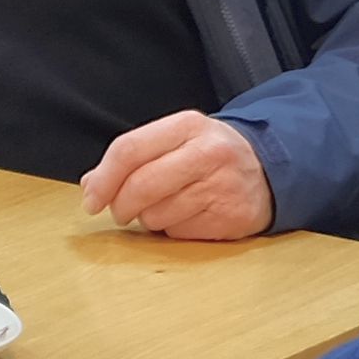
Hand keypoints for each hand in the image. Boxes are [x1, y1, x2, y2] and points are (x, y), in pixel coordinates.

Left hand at [78, 112, 273, 241]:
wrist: (268, 170)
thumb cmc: (209, 157)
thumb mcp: (174, 141)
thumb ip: (131, 158)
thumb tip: (91, 185)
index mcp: (187, 126)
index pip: (129, 150)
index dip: (103, 179)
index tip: (91, 200)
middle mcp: (207, 152)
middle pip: (140, 185)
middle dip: (120, 205)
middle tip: (121, 211)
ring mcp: (222, 185)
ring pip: (157, 214)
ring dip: (150, 218)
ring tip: (167, 205)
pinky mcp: (230, 216)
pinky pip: (179, 232)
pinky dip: (173, 229)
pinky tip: (189, 215)